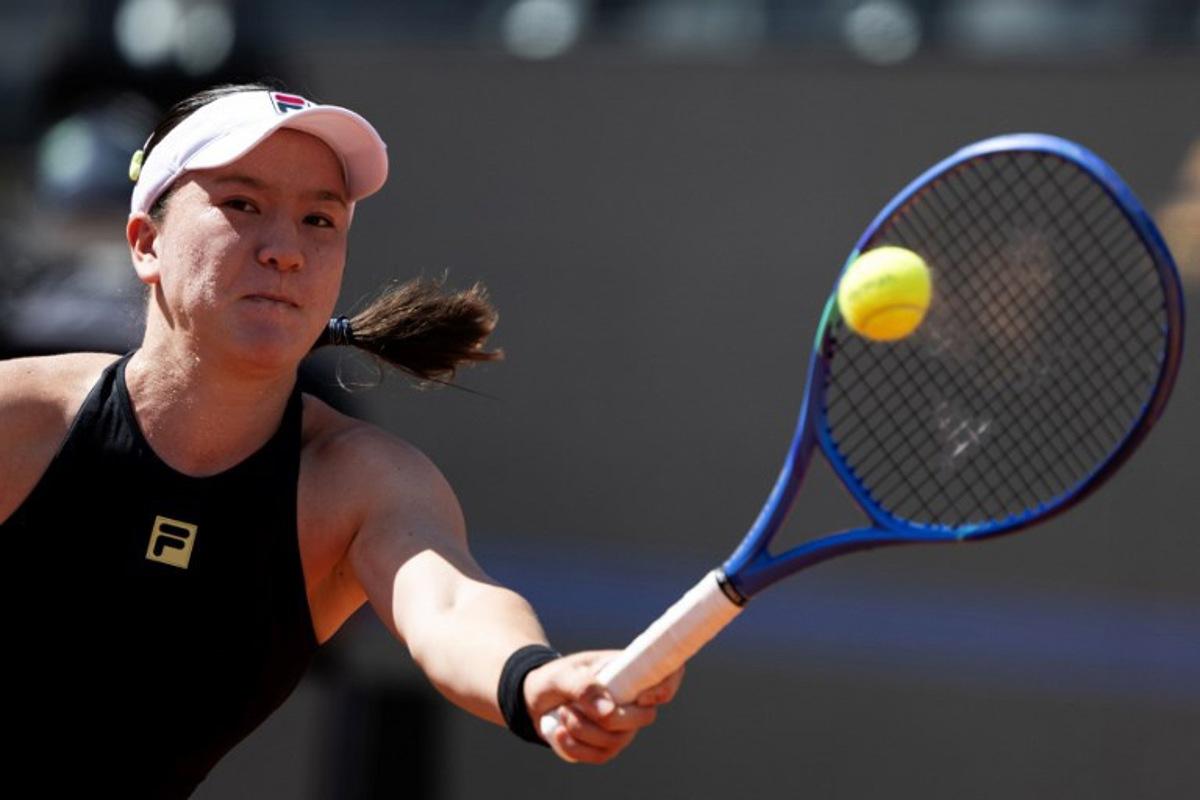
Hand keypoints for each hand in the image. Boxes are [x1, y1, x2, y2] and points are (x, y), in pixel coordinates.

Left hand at [522, 650, 684, 763]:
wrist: (536, 698)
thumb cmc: (555, 678)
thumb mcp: (562, 675)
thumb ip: (583, 687)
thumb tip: (609, 711)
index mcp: (630, 671)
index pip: (668, 674)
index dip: (666, 686)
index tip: (644, 697)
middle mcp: (632, 700)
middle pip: (644, 717)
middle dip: (609, 718)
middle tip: (572, 706)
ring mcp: (622, 725)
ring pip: (619, 740)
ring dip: (585, 732)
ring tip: (563, 714)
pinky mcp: (606, 745)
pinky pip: (601, 756)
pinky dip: (577, 748)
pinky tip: (560, 734)